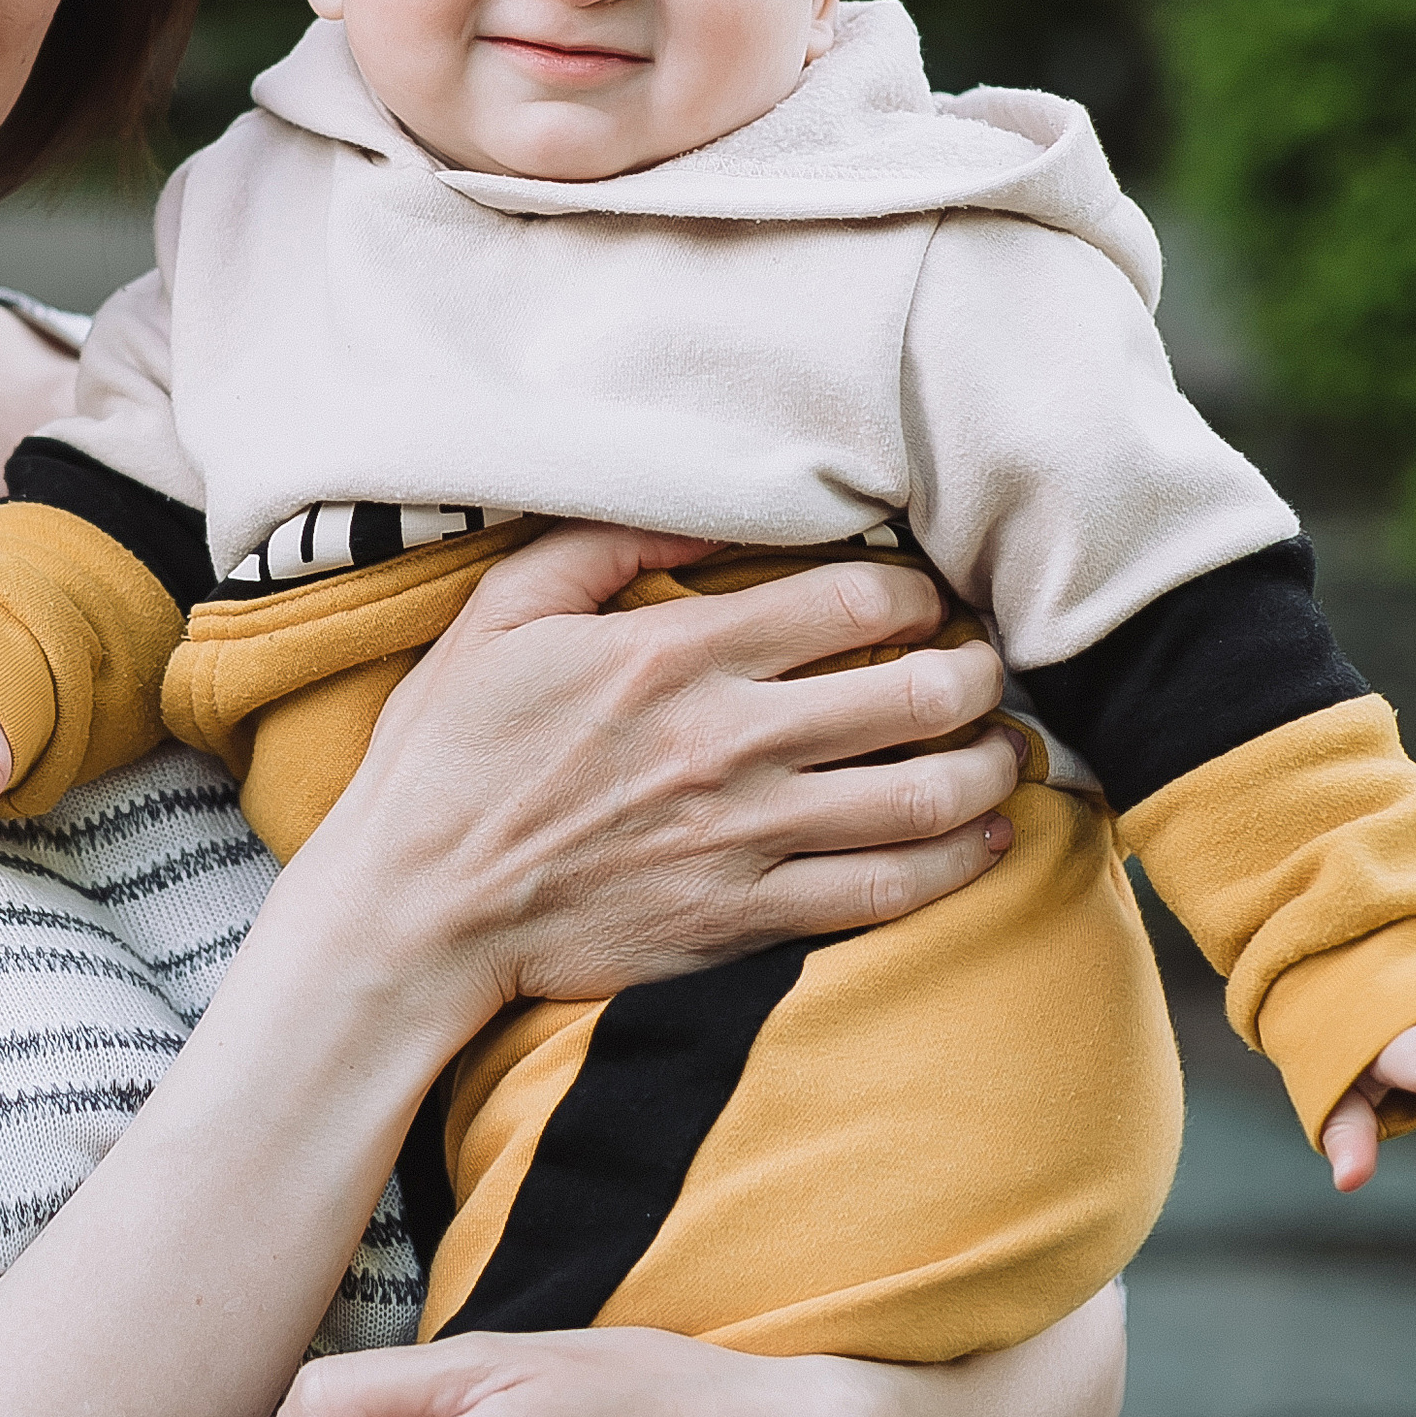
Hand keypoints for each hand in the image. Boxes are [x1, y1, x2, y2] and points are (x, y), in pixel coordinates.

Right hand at [300, 521, 1024, 1029]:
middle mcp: (727, 742)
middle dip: (974, 671)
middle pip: (914, 693)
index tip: (920, 594)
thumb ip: (606, 541)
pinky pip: (888, 892)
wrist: (415, 911)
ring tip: (1000, 746)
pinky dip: (959, 862)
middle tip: (981, 665)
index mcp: (673, 654)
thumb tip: (707, 497)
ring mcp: (746, 838)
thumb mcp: (502, 611)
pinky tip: (985, 838)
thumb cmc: (450, 753)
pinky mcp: (747, 919)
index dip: (911, 589)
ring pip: (924, 796)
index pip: (850, 599)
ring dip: (987, 764)